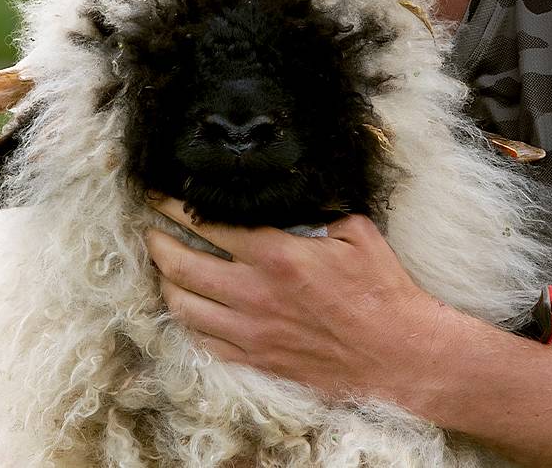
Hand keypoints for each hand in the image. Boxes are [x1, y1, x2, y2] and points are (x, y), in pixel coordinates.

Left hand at [143, 194, 463, 405]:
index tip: (159, 194)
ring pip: (183, 306)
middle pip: (180, 265)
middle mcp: (255, 294)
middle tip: (151, 228)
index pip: (206, 223)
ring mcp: (252, 332)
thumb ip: (316, 209)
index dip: (174, 205)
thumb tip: (291, 191)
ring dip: (166, 282)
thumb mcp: (354, 231)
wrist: (400, 354)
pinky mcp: (257, 360)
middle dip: (157, 242)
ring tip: (164, 267)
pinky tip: (191, 307)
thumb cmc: (382, 291)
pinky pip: (204, 342)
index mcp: (277, 255)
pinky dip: (189, 321)